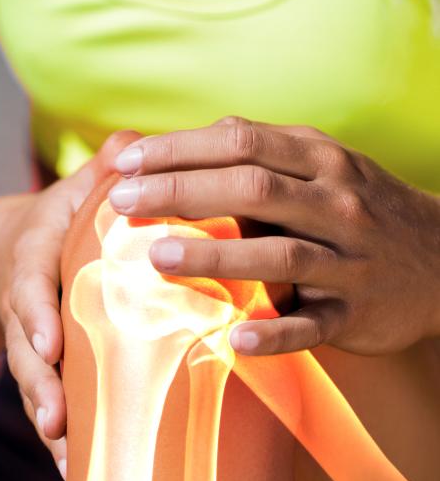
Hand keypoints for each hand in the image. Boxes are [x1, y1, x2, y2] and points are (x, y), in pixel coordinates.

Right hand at [0, 130, 141, 477]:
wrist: (9, 254)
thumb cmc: (63, 217)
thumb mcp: (77, 187)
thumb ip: (106, 167)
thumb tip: (132, 144)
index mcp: (35, 261)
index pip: (30, 286)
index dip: (35, 315)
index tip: (46, 343)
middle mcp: (29, 310)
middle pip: (27, 355)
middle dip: (39, 390)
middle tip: (55, 423)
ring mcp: (35, 347)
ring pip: (37, 390)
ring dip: (50, 427)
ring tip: (67, 466)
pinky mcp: (50, 374)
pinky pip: (55, 410)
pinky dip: (64, 447)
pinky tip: (78, 480)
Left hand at [108, 117, 439, 356]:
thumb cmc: (358, 213)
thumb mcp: (319, 169)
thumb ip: (256, 157)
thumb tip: (173, 148)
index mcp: (319, 160)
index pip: (240, 142)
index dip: (179, 150)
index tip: (124, 164)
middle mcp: (336, 204)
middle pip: (252, 190)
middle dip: (182, 193)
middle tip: (123, 205)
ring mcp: (348, 261)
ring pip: (280, 255)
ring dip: (217, 255)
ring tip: (159, 258)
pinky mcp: (354, 315)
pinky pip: (313, 326)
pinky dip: (276, 333)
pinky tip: (236, 339)